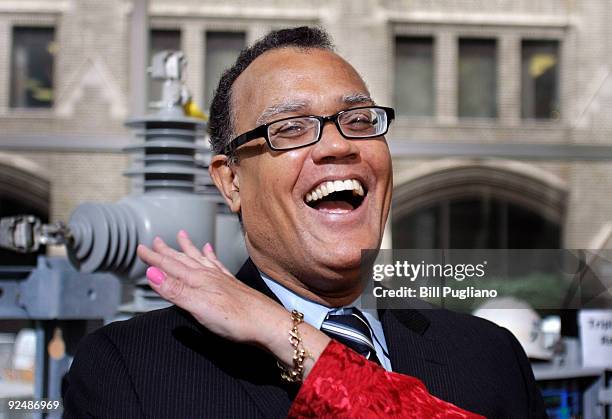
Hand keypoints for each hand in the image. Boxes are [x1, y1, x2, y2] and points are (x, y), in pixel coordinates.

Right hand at [136, 231, 329, 378]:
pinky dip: (210, 256)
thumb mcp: (199, 307)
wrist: (268, 324)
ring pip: (199, 260)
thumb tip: (151, 273)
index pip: (170, 266)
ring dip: (187, 249)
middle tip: (154, 242)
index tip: (140, 249)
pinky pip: (217, 265)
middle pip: (183, 261)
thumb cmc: (237, 319)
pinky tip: (208, 251)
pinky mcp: (232, 287)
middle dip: (167, 252)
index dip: (154, 259)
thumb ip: (175, 291)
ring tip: (180, 236)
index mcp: (198, 281)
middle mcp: (209, 276)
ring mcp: (222, 280)